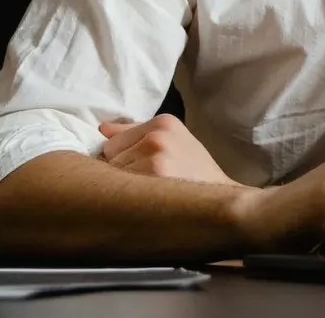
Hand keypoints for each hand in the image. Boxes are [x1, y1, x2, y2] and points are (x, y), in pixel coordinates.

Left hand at [98, 114, 241, 186]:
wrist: (221, 200)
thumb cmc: (195, 172)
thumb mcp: (174, 140)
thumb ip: (136, 132)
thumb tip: (102, 128)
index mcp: (163, 122)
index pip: (112, 141)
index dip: (123, 159)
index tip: (142, 168)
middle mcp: (157, 136)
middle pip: (110, 157)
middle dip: (124, 171)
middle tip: (150, 182)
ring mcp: (155, 157)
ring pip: (114, 175)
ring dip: (127, 187)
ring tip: (151, 193)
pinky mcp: (154, 179)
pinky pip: (122, 190)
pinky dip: (131, 199)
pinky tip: (149, 202)